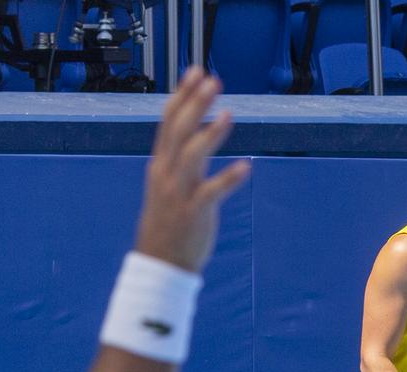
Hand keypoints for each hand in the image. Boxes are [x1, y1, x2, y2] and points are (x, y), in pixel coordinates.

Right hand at [134, 68, 250, 272]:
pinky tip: (246, 167)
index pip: (168, 122)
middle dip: (195, 104)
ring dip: (210, 134)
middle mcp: (167, 175)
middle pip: (179, 131)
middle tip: (213, 81)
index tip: (196, 72)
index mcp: (160, 166)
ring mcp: (179, 194)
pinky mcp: (195, 213)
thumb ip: (177, 159)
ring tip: (228, 114)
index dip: (182, 96)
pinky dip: (228, 179)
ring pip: (192, 157)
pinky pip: (212, 192)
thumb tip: (192, 131)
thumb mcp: (165, 185)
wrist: (160, 265)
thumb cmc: (167, 223)